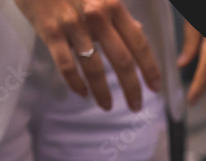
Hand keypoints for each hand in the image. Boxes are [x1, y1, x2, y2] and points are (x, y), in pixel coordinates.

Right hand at [14, 0, 160, 111]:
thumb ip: (118, 16)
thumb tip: (139, 34)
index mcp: (113, 6)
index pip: (138, 43)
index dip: (149, 68)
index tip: (155, 88)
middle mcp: (97, 16)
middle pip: (121, 60)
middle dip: (131, 88)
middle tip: (136, 106)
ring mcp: (73, 24)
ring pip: (94, 67)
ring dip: (103, 91)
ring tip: (107, 106)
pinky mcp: (50, 31)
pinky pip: (66, 64)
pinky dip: (75, 83)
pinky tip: (82, 93)